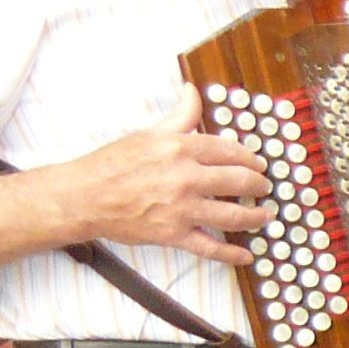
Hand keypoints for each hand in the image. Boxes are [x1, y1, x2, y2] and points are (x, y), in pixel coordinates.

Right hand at [68, 86, 271, 265]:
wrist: (83, 197)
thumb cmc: (111, 164)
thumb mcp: (148, 133)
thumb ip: (179, 115)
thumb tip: (193, 91)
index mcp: (181, 149)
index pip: (230, 150)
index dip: (250, 157)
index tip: (258, 162)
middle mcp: (187, 178)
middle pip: (239, 181)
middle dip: (259, 185)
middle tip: (265, 186)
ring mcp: (182, 209)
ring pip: (233, 215)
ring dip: (255, 216)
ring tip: (265, 215)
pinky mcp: (173, 234)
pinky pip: (210, 247)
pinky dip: (231, 254)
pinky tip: (246, 255)